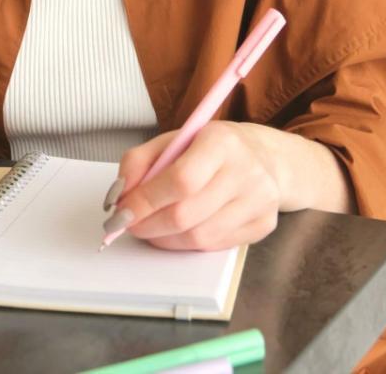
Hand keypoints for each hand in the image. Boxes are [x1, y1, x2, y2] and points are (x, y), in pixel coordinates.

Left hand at [105, 121, 281, 251]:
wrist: (267, 157)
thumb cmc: (214, 148)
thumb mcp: (175, 139)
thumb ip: (140, 162)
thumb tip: (118, 196)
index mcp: (222, 142)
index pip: (180, 180)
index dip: (145, 201)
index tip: (121, 212)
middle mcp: (247, 171)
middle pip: (186, 215)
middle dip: (148, 225)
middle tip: (129, 224)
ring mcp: (259, 201)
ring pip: (199, 238)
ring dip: (165, 238)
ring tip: (153, 227)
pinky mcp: (264, 225)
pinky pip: (214, 247)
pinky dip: (188, 243)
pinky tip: (180, 230)